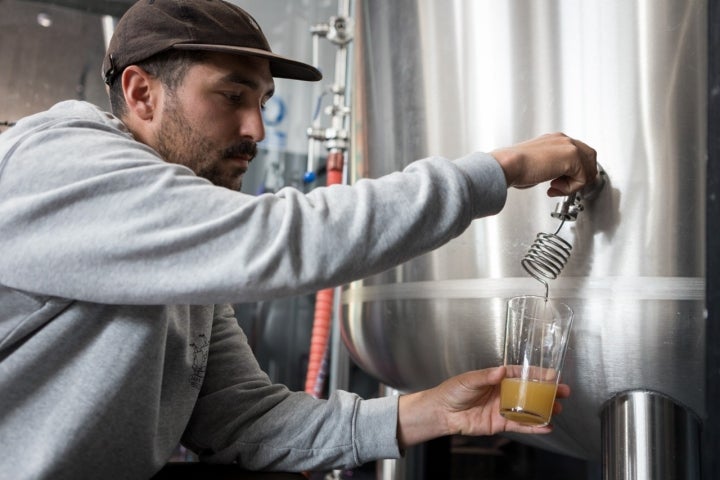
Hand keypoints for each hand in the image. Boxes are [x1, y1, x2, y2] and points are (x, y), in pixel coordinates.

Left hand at [396, 366, 569, 448]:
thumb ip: (486, 376)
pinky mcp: (501, 423)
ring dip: (544, 409)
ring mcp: (503, 408)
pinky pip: (520, 425)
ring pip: (528, 409)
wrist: (442, 412)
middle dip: (547, 391)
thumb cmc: (452, 391)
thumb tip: (501, 371)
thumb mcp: (469, 379)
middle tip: (563, 391)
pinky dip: (534, 427)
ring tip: (558, 409)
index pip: (521, 374)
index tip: (552, 374)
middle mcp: (503, 393)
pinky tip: (546, 426)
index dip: (537, 374)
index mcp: (496, 378)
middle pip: (530, 391)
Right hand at [491, 132, 596, 196]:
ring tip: (556, 187)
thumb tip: (558, 180)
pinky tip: (553, 187)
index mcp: (554, 140)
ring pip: (589, 169)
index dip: (573, 172)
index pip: (577, 153)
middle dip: (581, 176)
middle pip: (590, 158)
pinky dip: (570, 188)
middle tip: (564, 187)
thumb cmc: (513, 166)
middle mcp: (563, 140)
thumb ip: (550, 168)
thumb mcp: (535, 165)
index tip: (557, 183)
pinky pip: (583, 179)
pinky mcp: (572, 157)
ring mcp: (569, 146)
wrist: (508, 165)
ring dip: (574, 184)